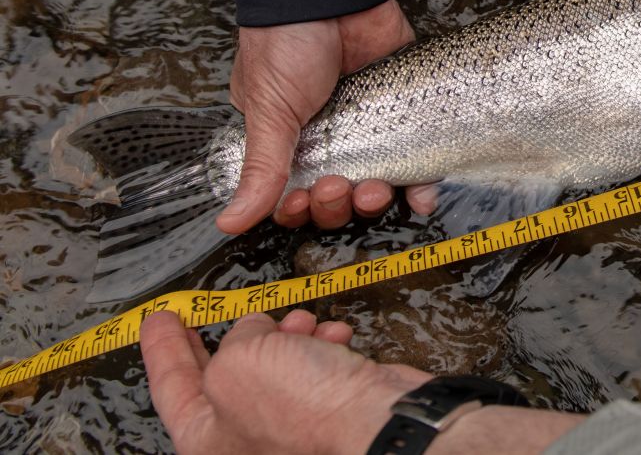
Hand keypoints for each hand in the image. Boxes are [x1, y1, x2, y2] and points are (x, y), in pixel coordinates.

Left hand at [141, 309, 428, 454]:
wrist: (374, 421)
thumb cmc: (301, 406)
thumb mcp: (239, 360)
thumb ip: (233, 339)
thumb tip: (257, 331)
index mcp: (206, 441)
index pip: (171, 387)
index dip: (162, 347)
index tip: (158, 317)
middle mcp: (243, 442)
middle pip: (225, 377)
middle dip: (234, 336)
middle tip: (218, 309)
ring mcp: (287, 430)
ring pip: (275, 366)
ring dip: (288, 334)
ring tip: (302, 321)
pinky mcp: (326, 414)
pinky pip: (314, 371)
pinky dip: (322, 347)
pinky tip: (334, 336)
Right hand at [222, 0, 434, 232]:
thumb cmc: (287, 42)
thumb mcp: (268, 109)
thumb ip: (261, 167)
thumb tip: (231, 221)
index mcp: (287, 140)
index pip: (295, 195)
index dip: (301, 208)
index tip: (304, 200)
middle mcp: (329, 139)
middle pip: (337, 199)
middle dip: (337, 205)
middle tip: (338, 187)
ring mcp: (371, 127)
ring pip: (377, 187)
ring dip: (375, 200)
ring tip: (373, 189)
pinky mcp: (405, 112)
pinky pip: (418, 160)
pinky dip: (421, 185)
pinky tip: (421, 195)